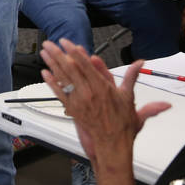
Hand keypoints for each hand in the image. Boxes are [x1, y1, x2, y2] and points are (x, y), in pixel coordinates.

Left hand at [40, 39, 169, 164]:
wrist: (113, 143)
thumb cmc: (121, 122)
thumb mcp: (129, 97)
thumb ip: (132, 77)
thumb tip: (140, 63)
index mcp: (102, 87)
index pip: (86, 65)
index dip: (75, 52)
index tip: (67, 42)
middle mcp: (89, 92)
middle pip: (71, 69)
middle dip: (58, 54)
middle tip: (49, 43)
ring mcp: (79, 101)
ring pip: (63, 79)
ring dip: (52, 64)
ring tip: (44, 52)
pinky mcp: (72, 109)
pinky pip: (59, 93)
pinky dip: (51, 82)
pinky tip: (44, 73)